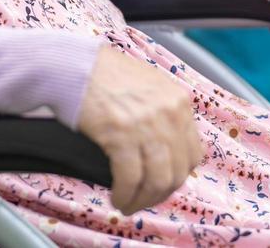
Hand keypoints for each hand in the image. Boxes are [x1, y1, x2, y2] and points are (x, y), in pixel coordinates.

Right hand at [76, 47, 202, 214]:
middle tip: (143, 200)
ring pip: (157, 180)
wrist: (76, 65)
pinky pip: (130, 179)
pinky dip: (124, 195)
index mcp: (179, 102)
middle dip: (160, 194)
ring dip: (142, 200)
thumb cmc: (107, 74)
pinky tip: (116, 198)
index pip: (194, 154)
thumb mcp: (149, 87)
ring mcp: (147, 125)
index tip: (161, 184)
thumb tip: (165, 150)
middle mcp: (169, 114)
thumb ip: (164, 113)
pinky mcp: (121, 135)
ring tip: (127, 204)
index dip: (178, 176)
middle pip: (177, 172)